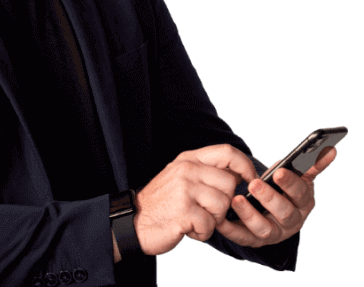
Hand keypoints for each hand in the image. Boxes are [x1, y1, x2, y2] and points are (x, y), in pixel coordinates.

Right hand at [133, 144, 257, 255]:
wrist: (136, 222)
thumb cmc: (164, 202)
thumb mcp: (181, 175)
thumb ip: (206, 171)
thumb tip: (240, 175)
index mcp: (189, 158)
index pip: (228, 152)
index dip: (245, 166)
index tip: (250, 181)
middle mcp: (187, 169)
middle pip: (229, 184)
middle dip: (224, 203)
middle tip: (207, 211)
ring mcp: (184, 189)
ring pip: (223, 205)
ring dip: (213, 220)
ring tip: (196, 219)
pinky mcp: (183, 211)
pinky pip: (210, 224)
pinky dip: (203, 233)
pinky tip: (190, 229)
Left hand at [215, 145, 337, 247]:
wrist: (271, 209)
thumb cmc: (283, 187)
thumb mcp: (298, 175)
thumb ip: (311, 163)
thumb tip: (330, 149)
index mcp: (303, 203)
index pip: (301, 194)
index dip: (291, 184)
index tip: (279, 172)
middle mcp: (291, 222)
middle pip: (284, 213)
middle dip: (269, 198)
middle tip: (254, 184)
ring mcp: (274, 233)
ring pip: (264, 229)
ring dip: (250, 215)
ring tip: (236, 199)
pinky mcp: (254, 240)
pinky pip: (242, 237)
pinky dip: (231, 230)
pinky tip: (220, 219)